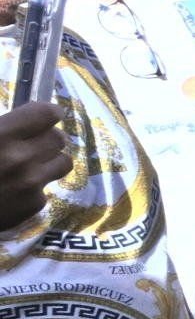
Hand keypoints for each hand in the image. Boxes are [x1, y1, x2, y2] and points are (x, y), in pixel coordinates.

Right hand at [0, 99, 68, 227]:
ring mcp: (30, 183)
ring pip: (63, 163)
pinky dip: (33, 189)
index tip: (42, 119)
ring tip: (29, 167)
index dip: (47, 114)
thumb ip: (2, 128)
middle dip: (48, 139)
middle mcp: (21, 157)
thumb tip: (25, 120)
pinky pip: (46, 189)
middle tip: (33, 144)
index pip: (47, 113)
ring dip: (49, 162)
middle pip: (59, 138)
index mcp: (0, 135)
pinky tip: (13, 192)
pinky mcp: (33, 205)